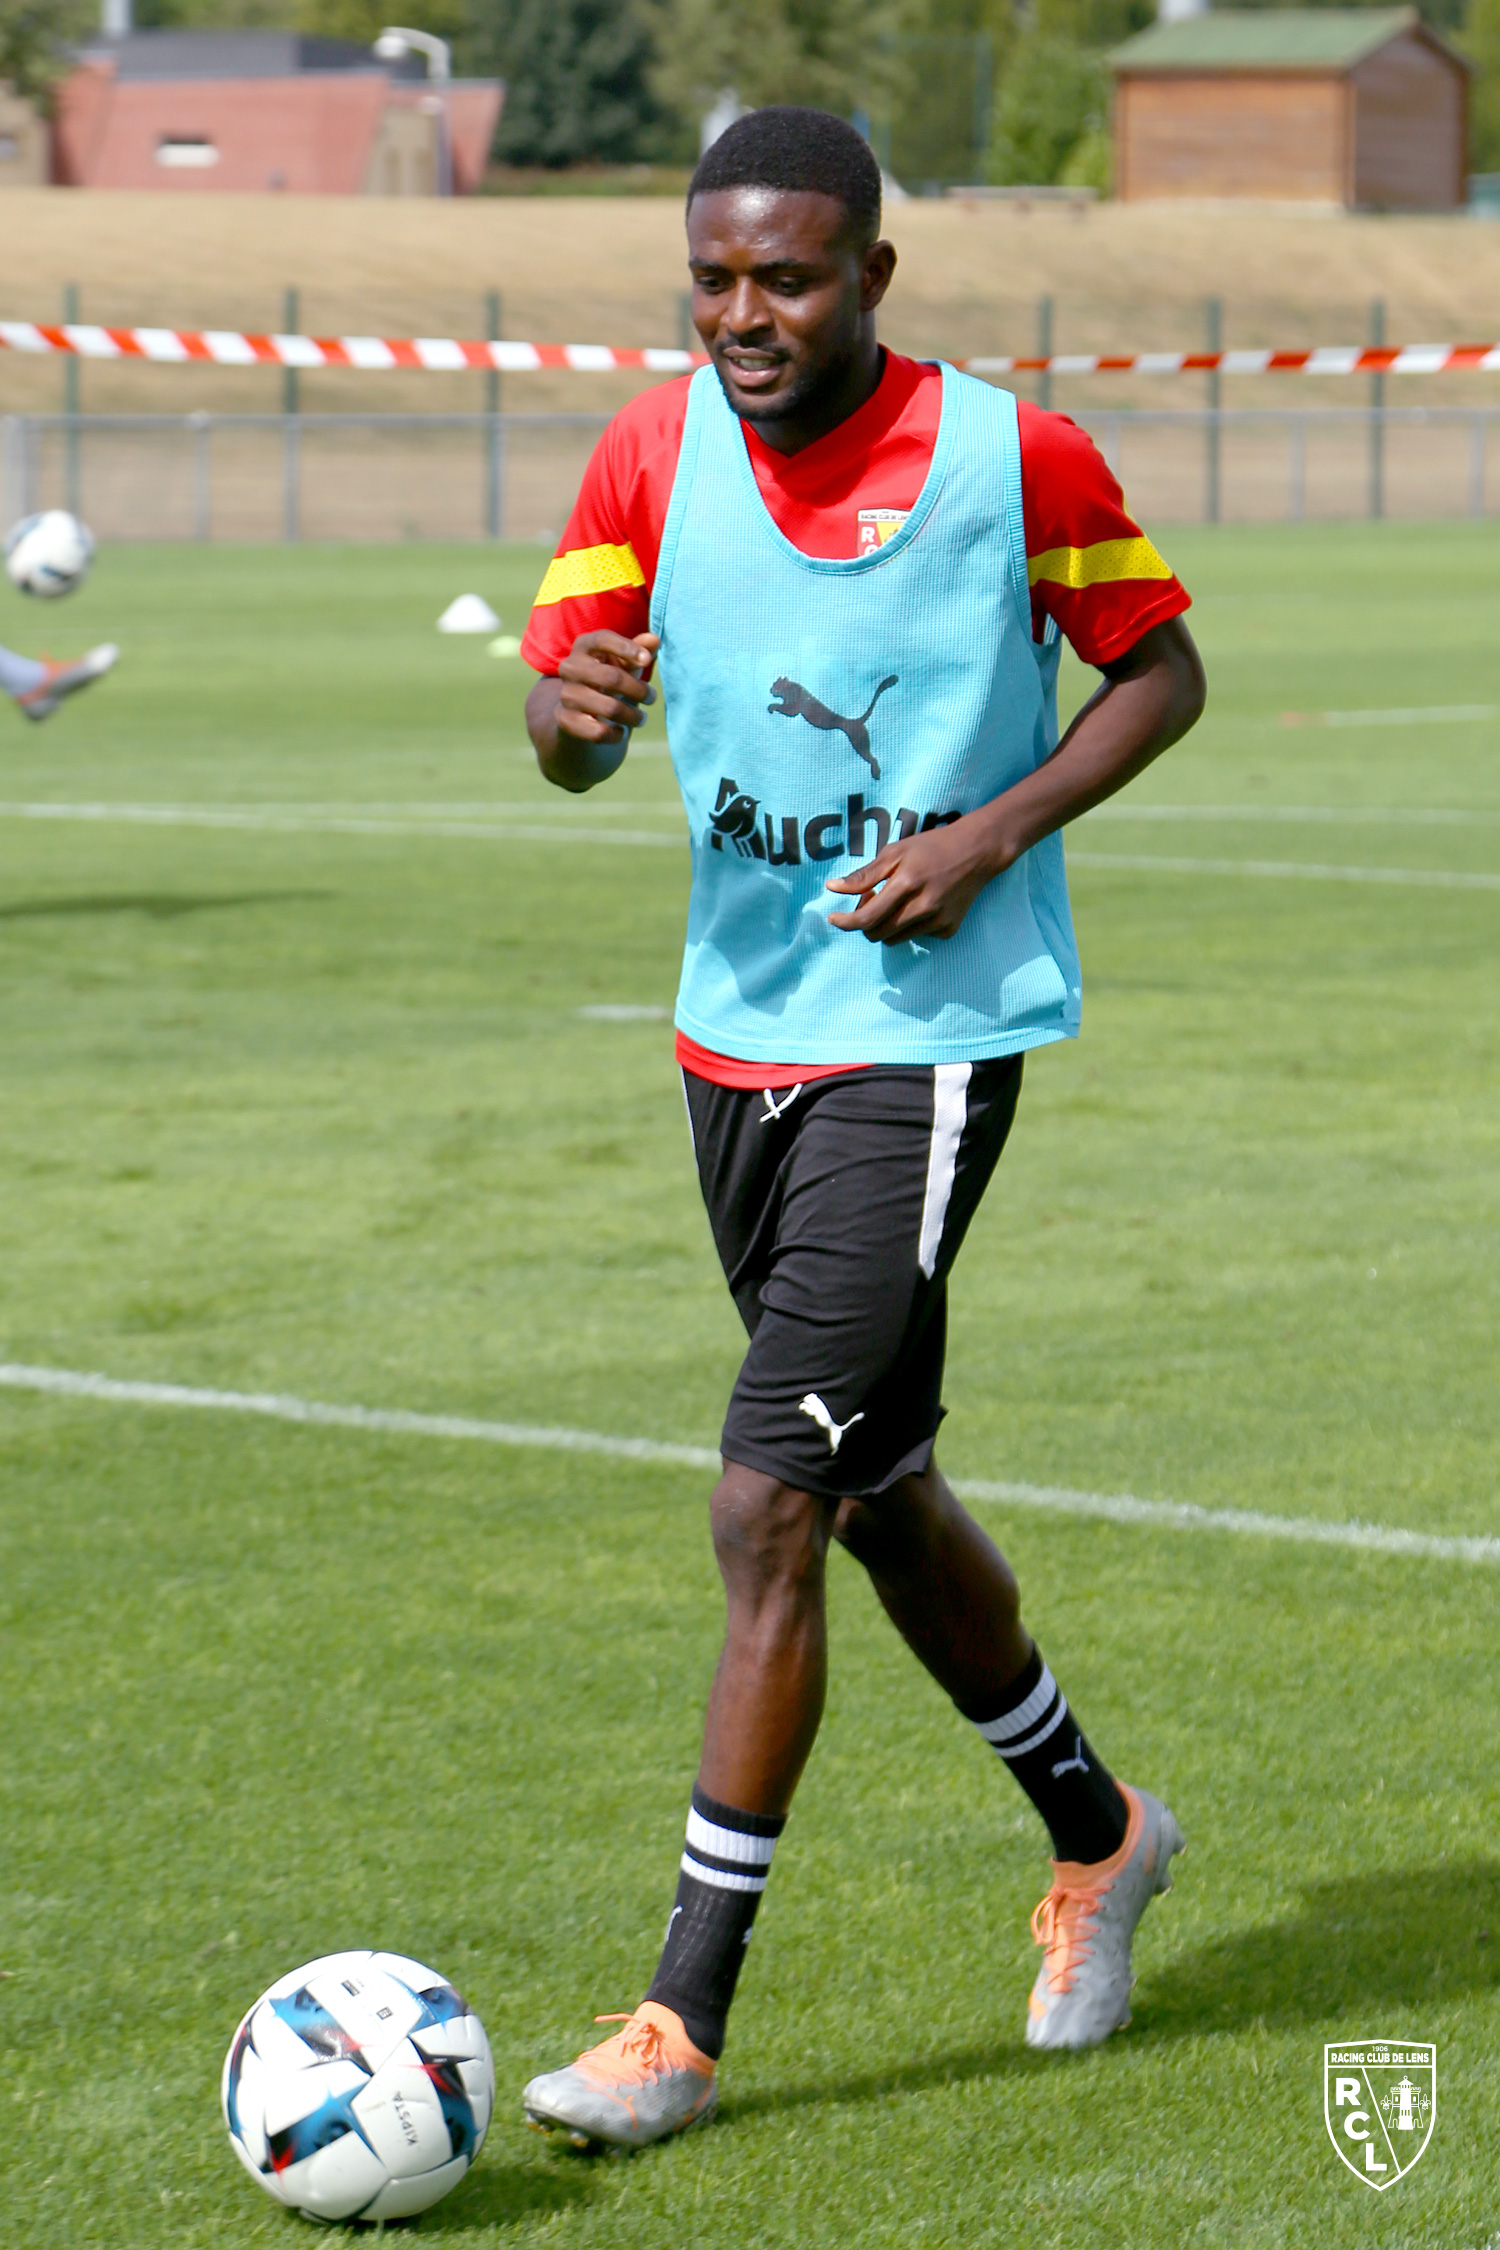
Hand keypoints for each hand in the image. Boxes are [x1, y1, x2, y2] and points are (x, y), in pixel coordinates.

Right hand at [555, 629, 658, 744]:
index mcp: (584, 646)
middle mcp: (570, 667)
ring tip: (641, 718)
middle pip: (611, 677)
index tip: (647, 661)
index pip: (603, 639)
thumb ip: (640, 650)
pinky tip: (620, 731)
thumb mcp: (625, 663)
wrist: (579, 711)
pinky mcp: (565, 720)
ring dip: (632, 716)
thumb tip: (654, 639)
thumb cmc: (608, 679)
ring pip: (609, 708)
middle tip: (652, 697)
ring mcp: (566, 694)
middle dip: (638, 690)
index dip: (627, 648)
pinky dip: (616, 734)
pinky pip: (598, 731)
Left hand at [825, 817, 1002, 943]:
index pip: (868, 917)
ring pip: (894, 939)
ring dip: (886, 926)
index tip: (834, 918)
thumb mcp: (895, 851)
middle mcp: (924, 907)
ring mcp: (938, 921)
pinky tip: (920, 905)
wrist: (977, 852)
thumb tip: (832, 888)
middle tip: (872, 900)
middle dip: (865, 923)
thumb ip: (864, 875)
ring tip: (896, 902)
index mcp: (907, 884)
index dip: (846, 922)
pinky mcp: (948, 930)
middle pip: (878, 933)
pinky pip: (915, 937)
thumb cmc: (931, 847)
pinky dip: (909, 926)